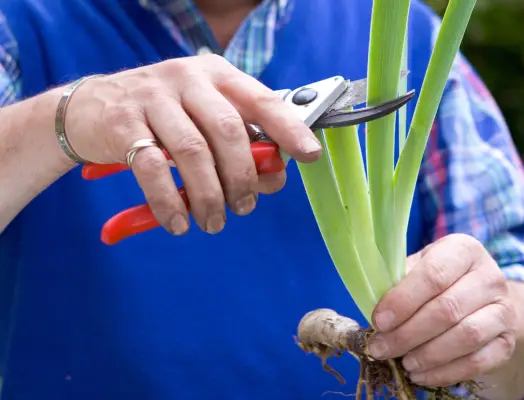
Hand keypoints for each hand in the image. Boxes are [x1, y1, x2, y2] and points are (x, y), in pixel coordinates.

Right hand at [64, 54, 321, 234]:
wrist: (89, 108)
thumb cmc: (161, 118)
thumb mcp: (204, 119)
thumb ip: (240, 144)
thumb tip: (275, 176)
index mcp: (217, 75)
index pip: (262, 99)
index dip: (289, 128)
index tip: (308, 154)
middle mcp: (187, 79)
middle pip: (229, 131)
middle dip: (243, 177)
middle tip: (244, 207)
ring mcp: (152, 98)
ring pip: (193, 153)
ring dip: (209, 196)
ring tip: (213, 221)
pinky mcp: (122, 122)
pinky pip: (153, 169)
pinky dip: (169, 202)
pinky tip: (178, 223)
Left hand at [368, 234, 516, 386]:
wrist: (482, 299)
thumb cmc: (438, 280)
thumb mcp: (418, 268)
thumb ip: (397, 282)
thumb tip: (371, 307)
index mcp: (463, 249)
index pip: (434, 274)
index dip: (403, 300)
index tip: (378, 321)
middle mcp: (490, 276)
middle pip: (447, 309)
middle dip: (407, 333)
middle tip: (381, 348)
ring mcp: (504, 310)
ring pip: (466, 336)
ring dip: (427, 354)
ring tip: (403, 362)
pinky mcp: (508, 341)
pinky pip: (478, 361)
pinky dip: (445, 372)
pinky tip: (421, 375)